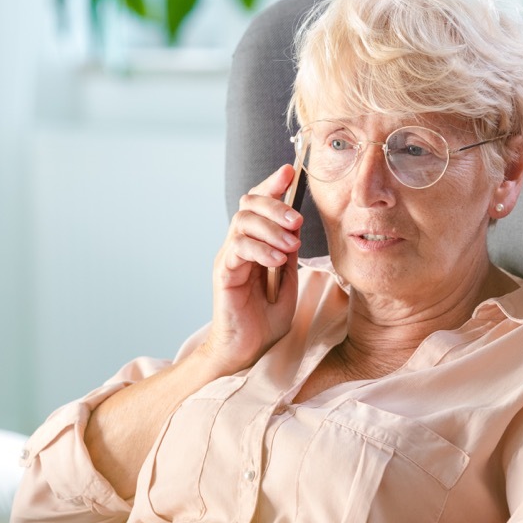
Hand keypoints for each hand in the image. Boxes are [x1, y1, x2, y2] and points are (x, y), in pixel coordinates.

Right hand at [200, 164, 303, 374]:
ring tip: (292, 244)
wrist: (246, 351)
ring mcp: (229, 258)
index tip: (291, 171)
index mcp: (254, 243)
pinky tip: (277, 260)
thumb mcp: (286, 282)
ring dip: (271, 228)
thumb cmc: (264, 320)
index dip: (272, 184)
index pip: (258, 203)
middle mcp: (238, 245)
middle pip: (248, 204)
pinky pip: (238, 249)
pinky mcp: (224, 274)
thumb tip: (295, 228)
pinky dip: (260, 249)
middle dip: (274, 204)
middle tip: (297, 219)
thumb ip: (288, 255)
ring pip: (242, 222)